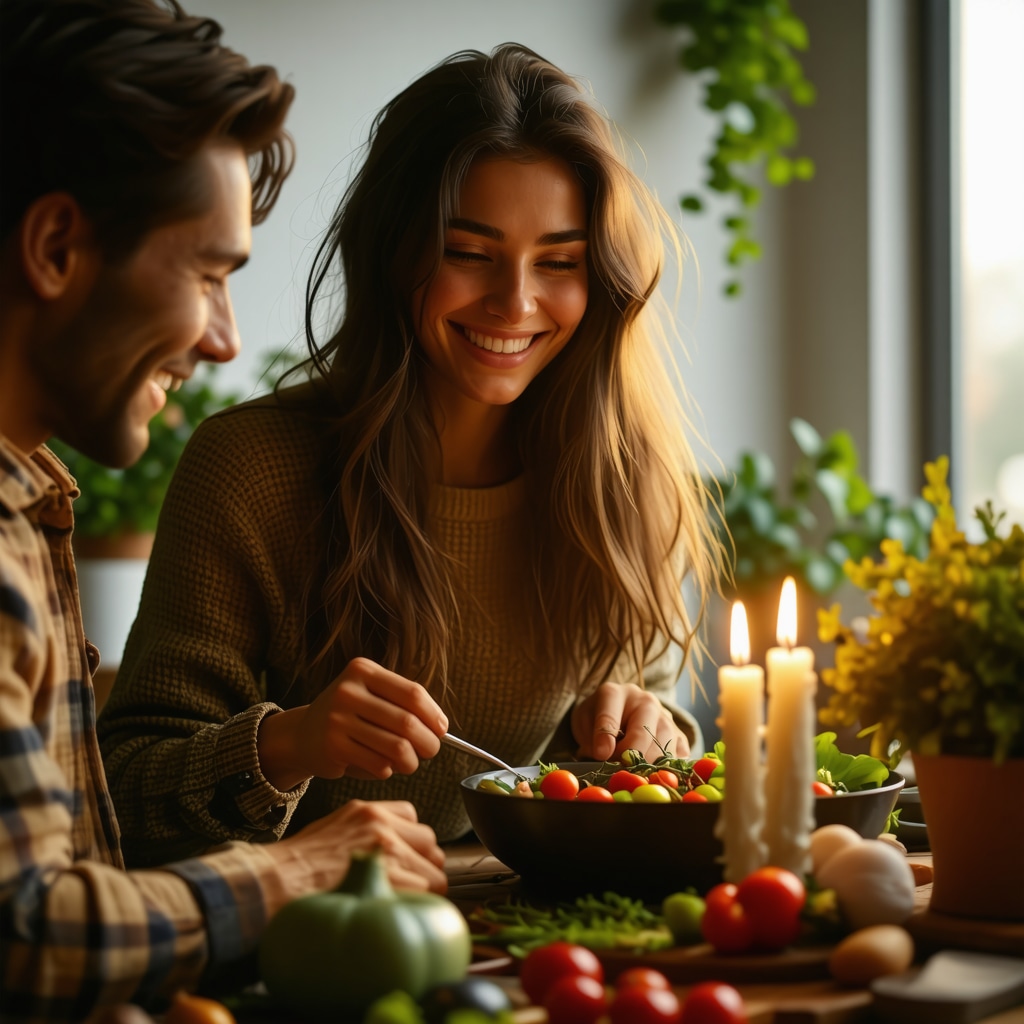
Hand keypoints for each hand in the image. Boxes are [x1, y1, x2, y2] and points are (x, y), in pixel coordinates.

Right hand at [257, 657, 447, 790]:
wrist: (303, 735)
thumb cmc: (350, 716)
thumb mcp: (372, 696)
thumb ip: (403, 704)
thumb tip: (440, 727)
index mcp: (363, 671)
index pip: (413, 693)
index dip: (433, 715)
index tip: (442, 729)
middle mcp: (348, 691)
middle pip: (407, 722)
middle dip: (428, 742)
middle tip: (431, 751)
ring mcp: (337, 718)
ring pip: (396, 747)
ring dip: (411, 761)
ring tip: (410, 763)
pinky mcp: (333, 746)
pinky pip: (377, 764)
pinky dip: (387, 770)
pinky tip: (382, 766)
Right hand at [269, 798, 447, 896]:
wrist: (274, 882)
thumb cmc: (295, 864)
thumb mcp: (331, 829)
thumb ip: (362, 832)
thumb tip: (385, 850)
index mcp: (367, 811)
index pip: (412, 818)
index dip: (410, 841)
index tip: (403, 858)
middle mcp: (381, 825)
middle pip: (430, 842)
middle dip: (422, 864)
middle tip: (408, 884)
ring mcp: (386, 851)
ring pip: (433, 870)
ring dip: (423, 888)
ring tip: (401, 901)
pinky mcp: (387, 879)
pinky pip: (422, 892)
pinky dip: (412, 904)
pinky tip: (394, 911)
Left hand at [571, 681, 690, 761]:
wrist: (620, 712)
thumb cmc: (598, 719)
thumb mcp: (585, 723)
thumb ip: (591, 739)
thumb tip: (605, 758)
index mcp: (614, 694)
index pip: (609, 715)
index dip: (604, 737)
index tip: (601, 754)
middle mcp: (644, 701)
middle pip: (644, 731)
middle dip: (631, 755)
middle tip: (621, 770)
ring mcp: (665, 716)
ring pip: (664, 744)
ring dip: (649, 765)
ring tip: (635, 774)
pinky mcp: (679, 733)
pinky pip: (680, 754)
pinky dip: (668, 767)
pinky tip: (654, 773)